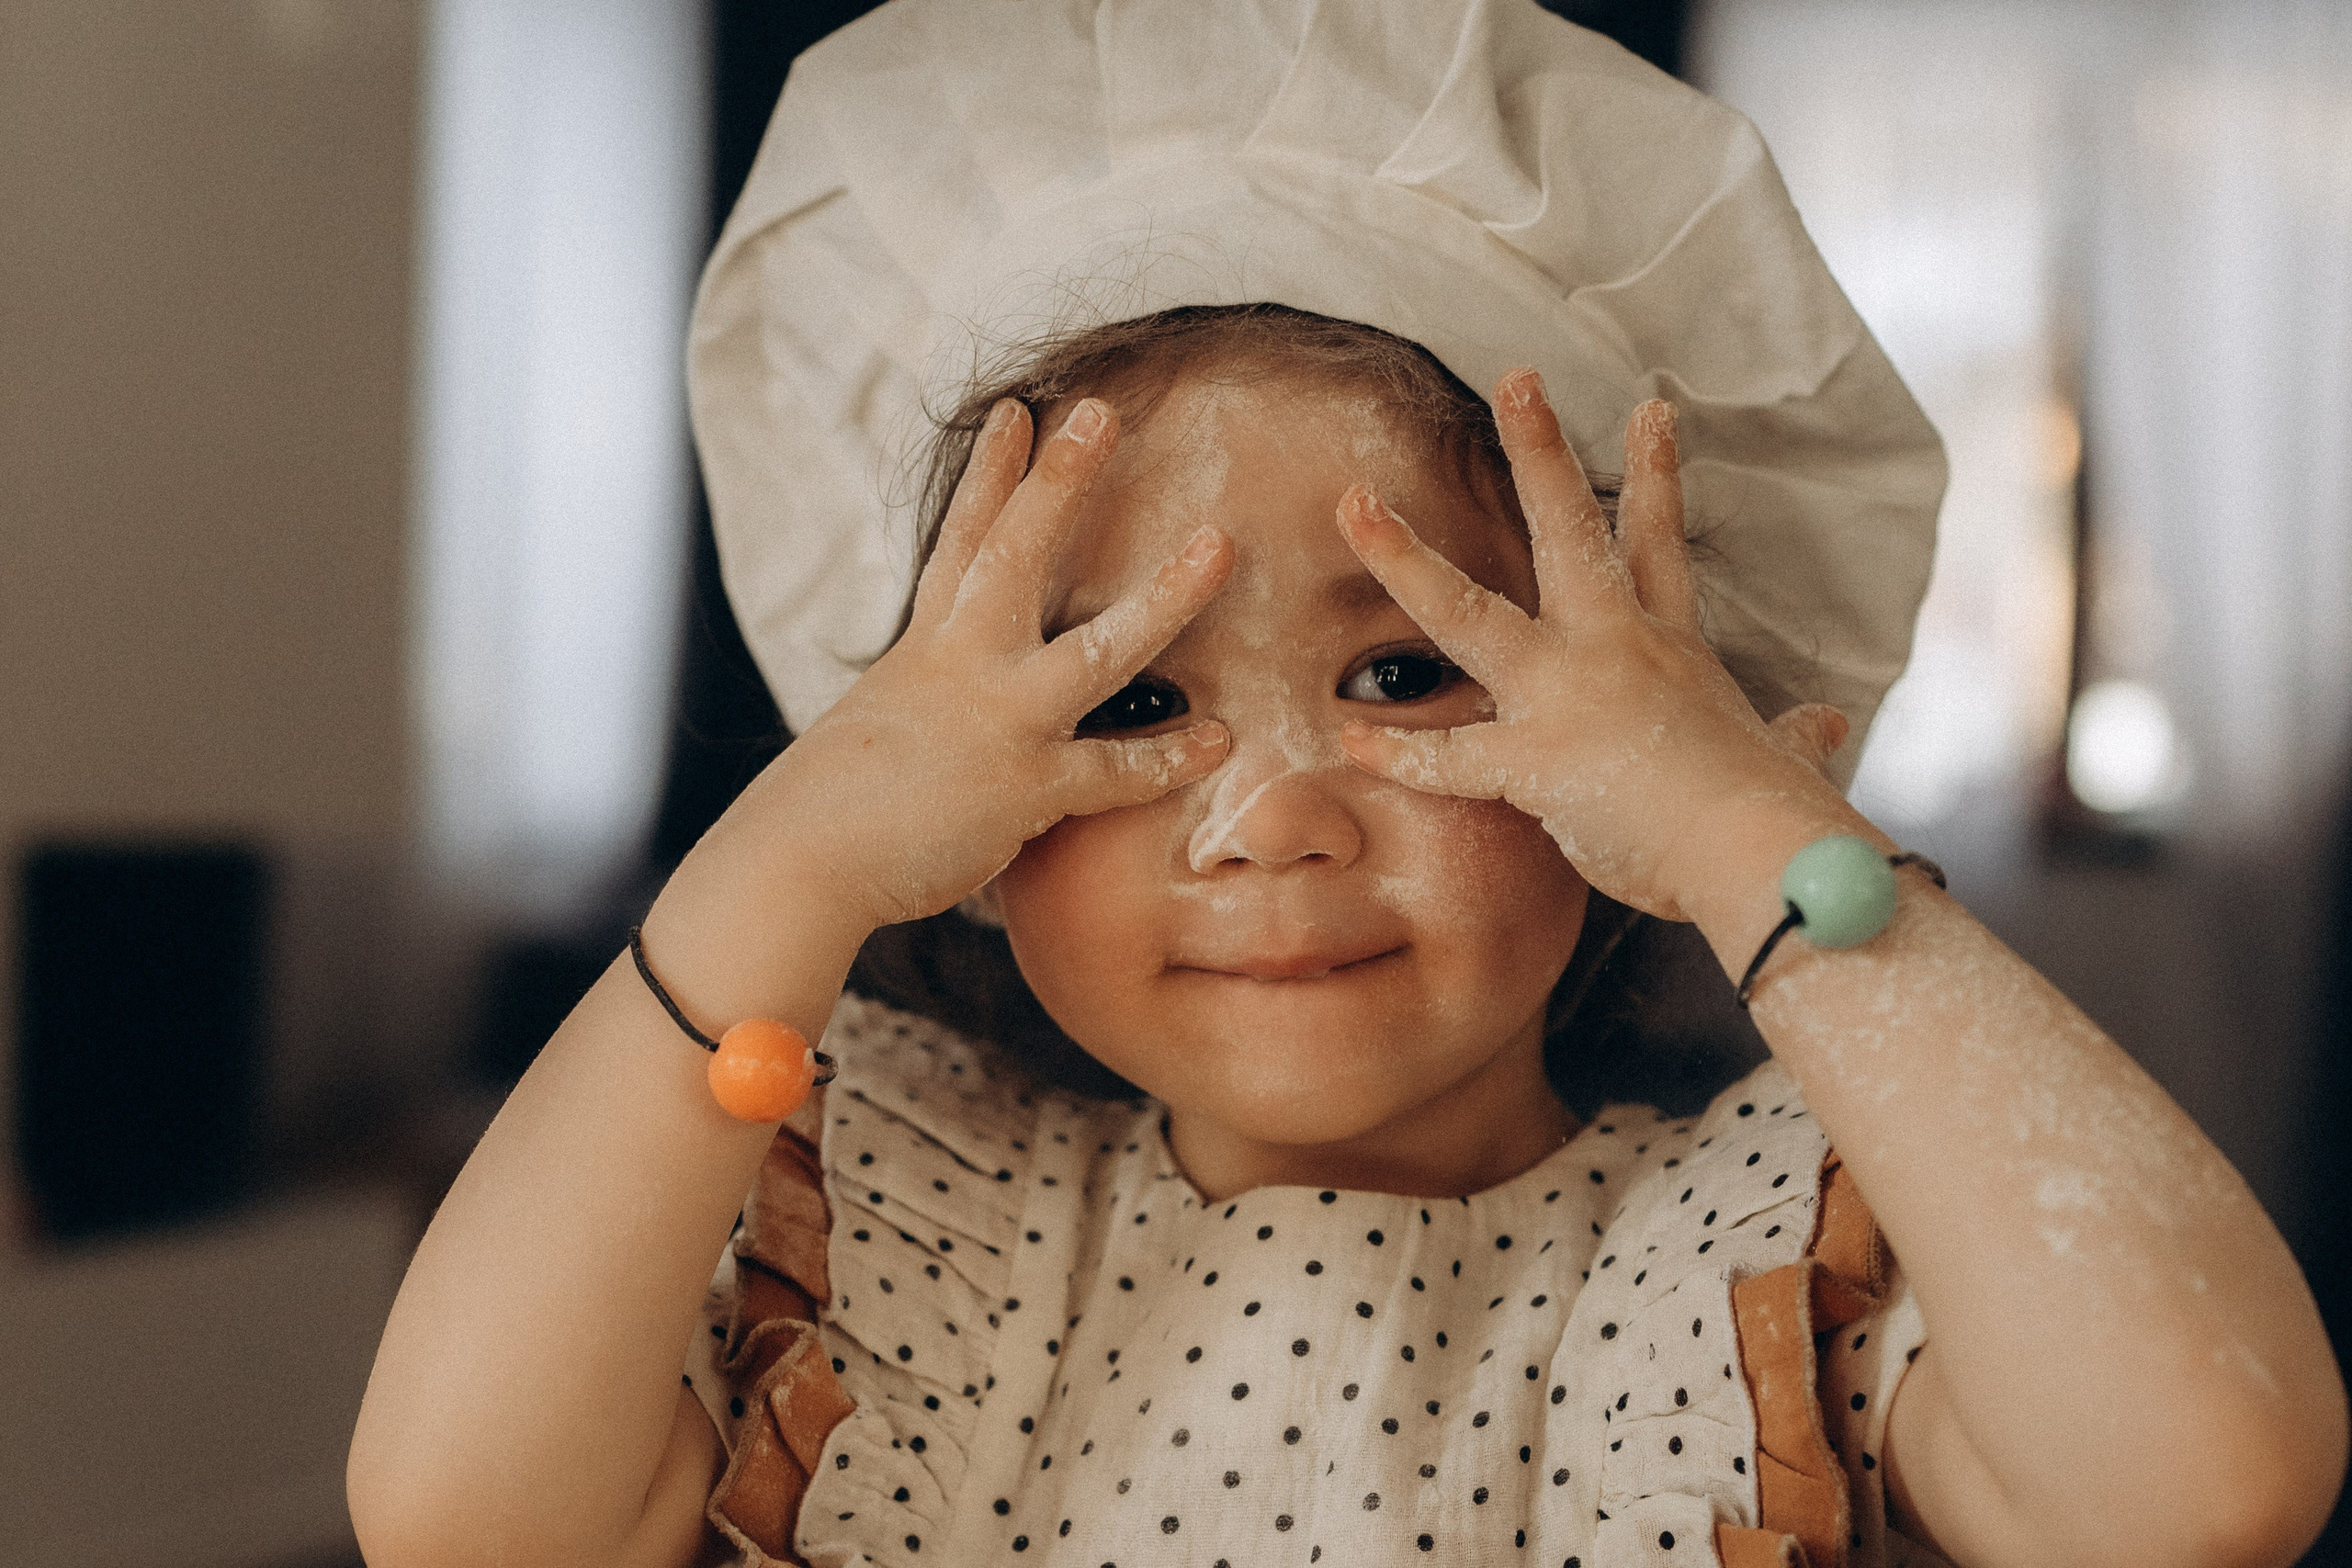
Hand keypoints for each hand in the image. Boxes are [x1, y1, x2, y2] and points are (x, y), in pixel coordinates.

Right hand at [763, 397, 1232, 930]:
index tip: (1019, 410)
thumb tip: (953, 718)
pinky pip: (1114, 769)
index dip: (992, 474)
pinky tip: (1222, 740)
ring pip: (1099, 650)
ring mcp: (999, 720)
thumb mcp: (881, 727)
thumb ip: (932, 708)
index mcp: (928, 646)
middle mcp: (965, 665)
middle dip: (1061, 481)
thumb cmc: (835, 806)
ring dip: (1164, 598)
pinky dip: (1169, 758)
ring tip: (1218, 547)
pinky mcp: (1025, 786)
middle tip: (1104, 412)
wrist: (800, 862)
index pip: (963, 540)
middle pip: (1018, 553)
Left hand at [1333, 369, 1859, 921]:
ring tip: (1354, 505)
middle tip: (1516, 377)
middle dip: (1541, 451)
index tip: (1649, 406)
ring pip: (1468, 613)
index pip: (1659, 547)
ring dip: (1405, 559)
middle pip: (1570, 532)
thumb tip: (1829, 725)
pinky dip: (1400, 755)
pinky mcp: (1536, 761)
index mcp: (1673, 648)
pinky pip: (1450, 758)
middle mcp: (1614, 650)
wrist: (1761, 851)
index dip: (1656, 476)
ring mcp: (1567, 695)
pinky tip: (1352, 736)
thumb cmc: (1778, 815)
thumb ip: (1796, 736)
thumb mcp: (1787, 756)